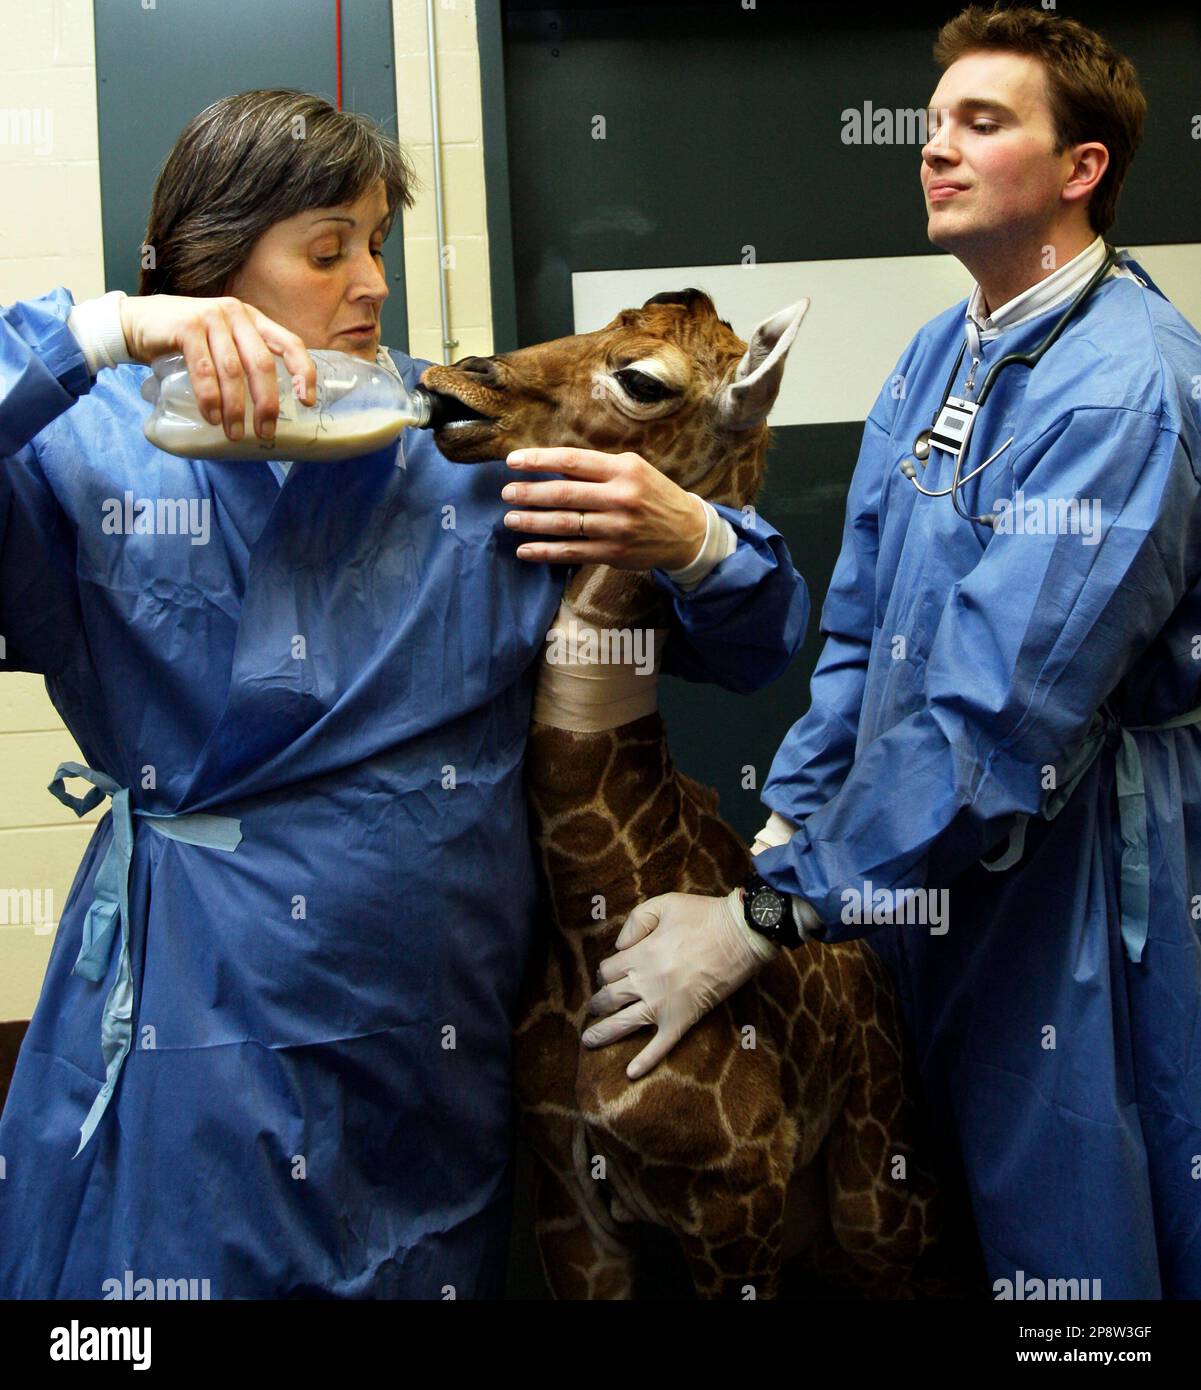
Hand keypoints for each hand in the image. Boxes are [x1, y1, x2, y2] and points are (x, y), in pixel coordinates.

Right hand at [120, 294, 316, 443]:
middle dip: (267, 402)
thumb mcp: (223, 344)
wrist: (138, 323)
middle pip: (262, 363)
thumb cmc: (187, 341)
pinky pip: (204, 370)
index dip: (303, 372)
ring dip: (236, 408)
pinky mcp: (186, 327)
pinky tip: (211, 417)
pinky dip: (210, 398)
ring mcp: (211, 317)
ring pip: (232, 371)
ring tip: (235, 433)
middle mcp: (236, 314)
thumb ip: (245, 360)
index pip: (289, 343)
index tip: (306, 401)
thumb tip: (269, 406)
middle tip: (265, 431)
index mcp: (253, 320)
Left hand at [500, 447, 705, 570]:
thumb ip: (597, 470)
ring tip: (510, 519)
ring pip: (564, 524)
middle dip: (529, 493)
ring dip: (532, 522)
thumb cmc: (653, 495)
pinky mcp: (613, 553)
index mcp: (623, 470)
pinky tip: (525, 550)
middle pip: (564, 494)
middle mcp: (620, 498)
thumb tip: (551, 469)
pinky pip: (572, 552)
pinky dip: (545, 552)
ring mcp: (616, 528)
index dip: (539, 461)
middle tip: (506, 493)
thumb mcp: (633, 470)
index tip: (512, 461)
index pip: (571, 462)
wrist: (687, 532)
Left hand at [582, 889, 776, 1078]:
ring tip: (589, 1040)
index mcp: (640, 954)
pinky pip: (660, 1045)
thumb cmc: (704, 916)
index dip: (604, 973)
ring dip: (603, 1033)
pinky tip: (631, 1073)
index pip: (607, 970)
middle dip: (598, 1003)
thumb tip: (618, 946)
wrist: (741, 934)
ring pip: (624, 1024)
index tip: (608, 975)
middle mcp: (645, 982)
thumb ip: (636, 921)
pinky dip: (645, 1061)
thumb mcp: (664, 904)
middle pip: (609, 998)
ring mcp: (663, 1004)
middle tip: (594, 1007)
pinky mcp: (683, 1018)